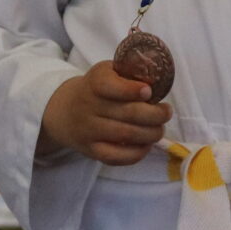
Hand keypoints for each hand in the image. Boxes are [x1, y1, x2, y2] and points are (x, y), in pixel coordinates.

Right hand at [37, 63, 169, 165]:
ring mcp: (89, 131)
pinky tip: (146, 144)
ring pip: (126, 135)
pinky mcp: (91, 150)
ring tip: (159, 129)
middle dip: (155, 115)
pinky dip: (137, 153)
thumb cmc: (95, 89)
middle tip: (166, 112)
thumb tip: (158, 82)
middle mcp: (89, 107)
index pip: (110, 86)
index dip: (132, 90)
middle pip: (127, 114)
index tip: (149, 91)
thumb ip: (129, 74)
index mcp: (94, 83)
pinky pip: (117, 157)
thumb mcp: (106, 72)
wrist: (64, 111)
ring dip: (151, 134)